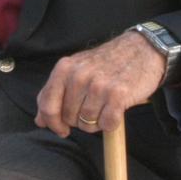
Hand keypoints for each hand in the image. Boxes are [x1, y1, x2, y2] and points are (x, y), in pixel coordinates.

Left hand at [35, 30, 167, 136]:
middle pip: (68, 118)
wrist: (140, 50)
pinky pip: (106, 124)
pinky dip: (111, 123)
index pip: (47, 104)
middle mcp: (78, 76)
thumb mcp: (75, 70)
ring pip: (87, 124)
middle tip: (92, 107)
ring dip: (96, 122)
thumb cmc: (105, 63)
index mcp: (63, 68)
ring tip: (104, 106)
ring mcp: (98, 85)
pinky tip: (115, 110)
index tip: (60, 129)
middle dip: (78, 120)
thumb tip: (40, 120)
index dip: (51, 122)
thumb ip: (55, 93)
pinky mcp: (118, 95)